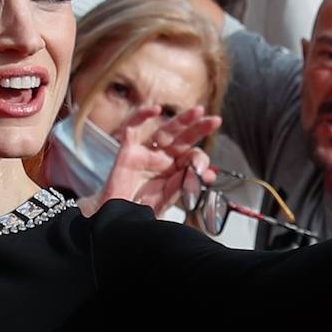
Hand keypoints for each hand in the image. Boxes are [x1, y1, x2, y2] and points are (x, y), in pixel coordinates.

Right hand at [92, 106, 221, 216]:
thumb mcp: (168, 199)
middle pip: (183, 139)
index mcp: (175, 171)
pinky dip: (141, 116)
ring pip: (165, 131)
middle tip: (214, 120)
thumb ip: (185, 184)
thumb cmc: (140, 213)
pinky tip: (154, 109)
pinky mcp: (127, 152)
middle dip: (199, 129)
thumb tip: (203, 173)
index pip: (192, 157)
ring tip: (197, 111)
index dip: (201, 161)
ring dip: (181, 120)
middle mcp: (162, 160)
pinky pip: (132, 129)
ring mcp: (145, 154)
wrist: (117, 222)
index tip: (206, 174)